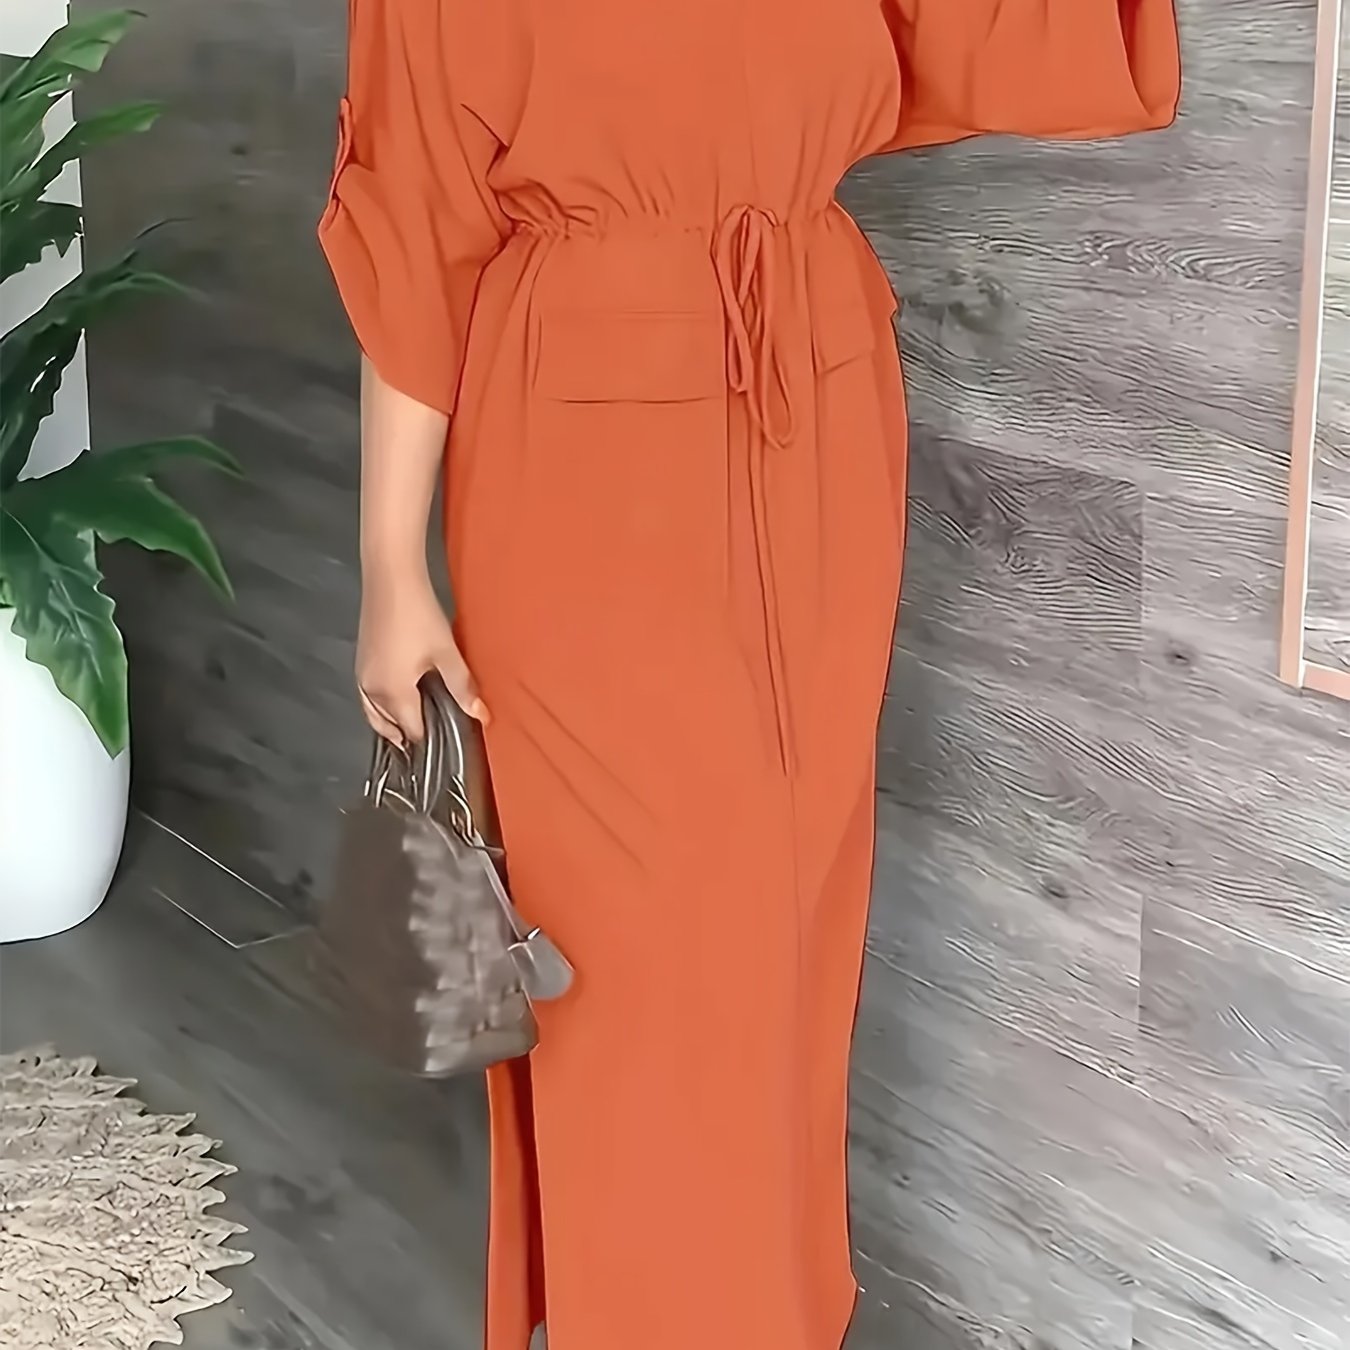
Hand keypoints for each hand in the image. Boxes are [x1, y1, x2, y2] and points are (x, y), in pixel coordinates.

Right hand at [355, 569, 487, 744]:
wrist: (391, 579)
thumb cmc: (419, 616)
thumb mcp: (446, 653)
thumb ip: (463, 687)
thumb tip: (481, 716)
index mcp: (393, 693)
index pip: (411, 731)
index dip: (429, 739)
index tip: (446, 741)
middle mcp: (372, 690)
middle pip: (388, 727)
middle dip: (407, 734)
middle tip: (432, 736)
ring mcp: (362, 675)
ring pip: (375, 713)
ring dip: (391, 723)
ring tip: (414, 724)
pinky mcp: (360, 661)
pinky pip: (369, 697)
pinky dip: (381, 707)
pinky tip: (398, 698)